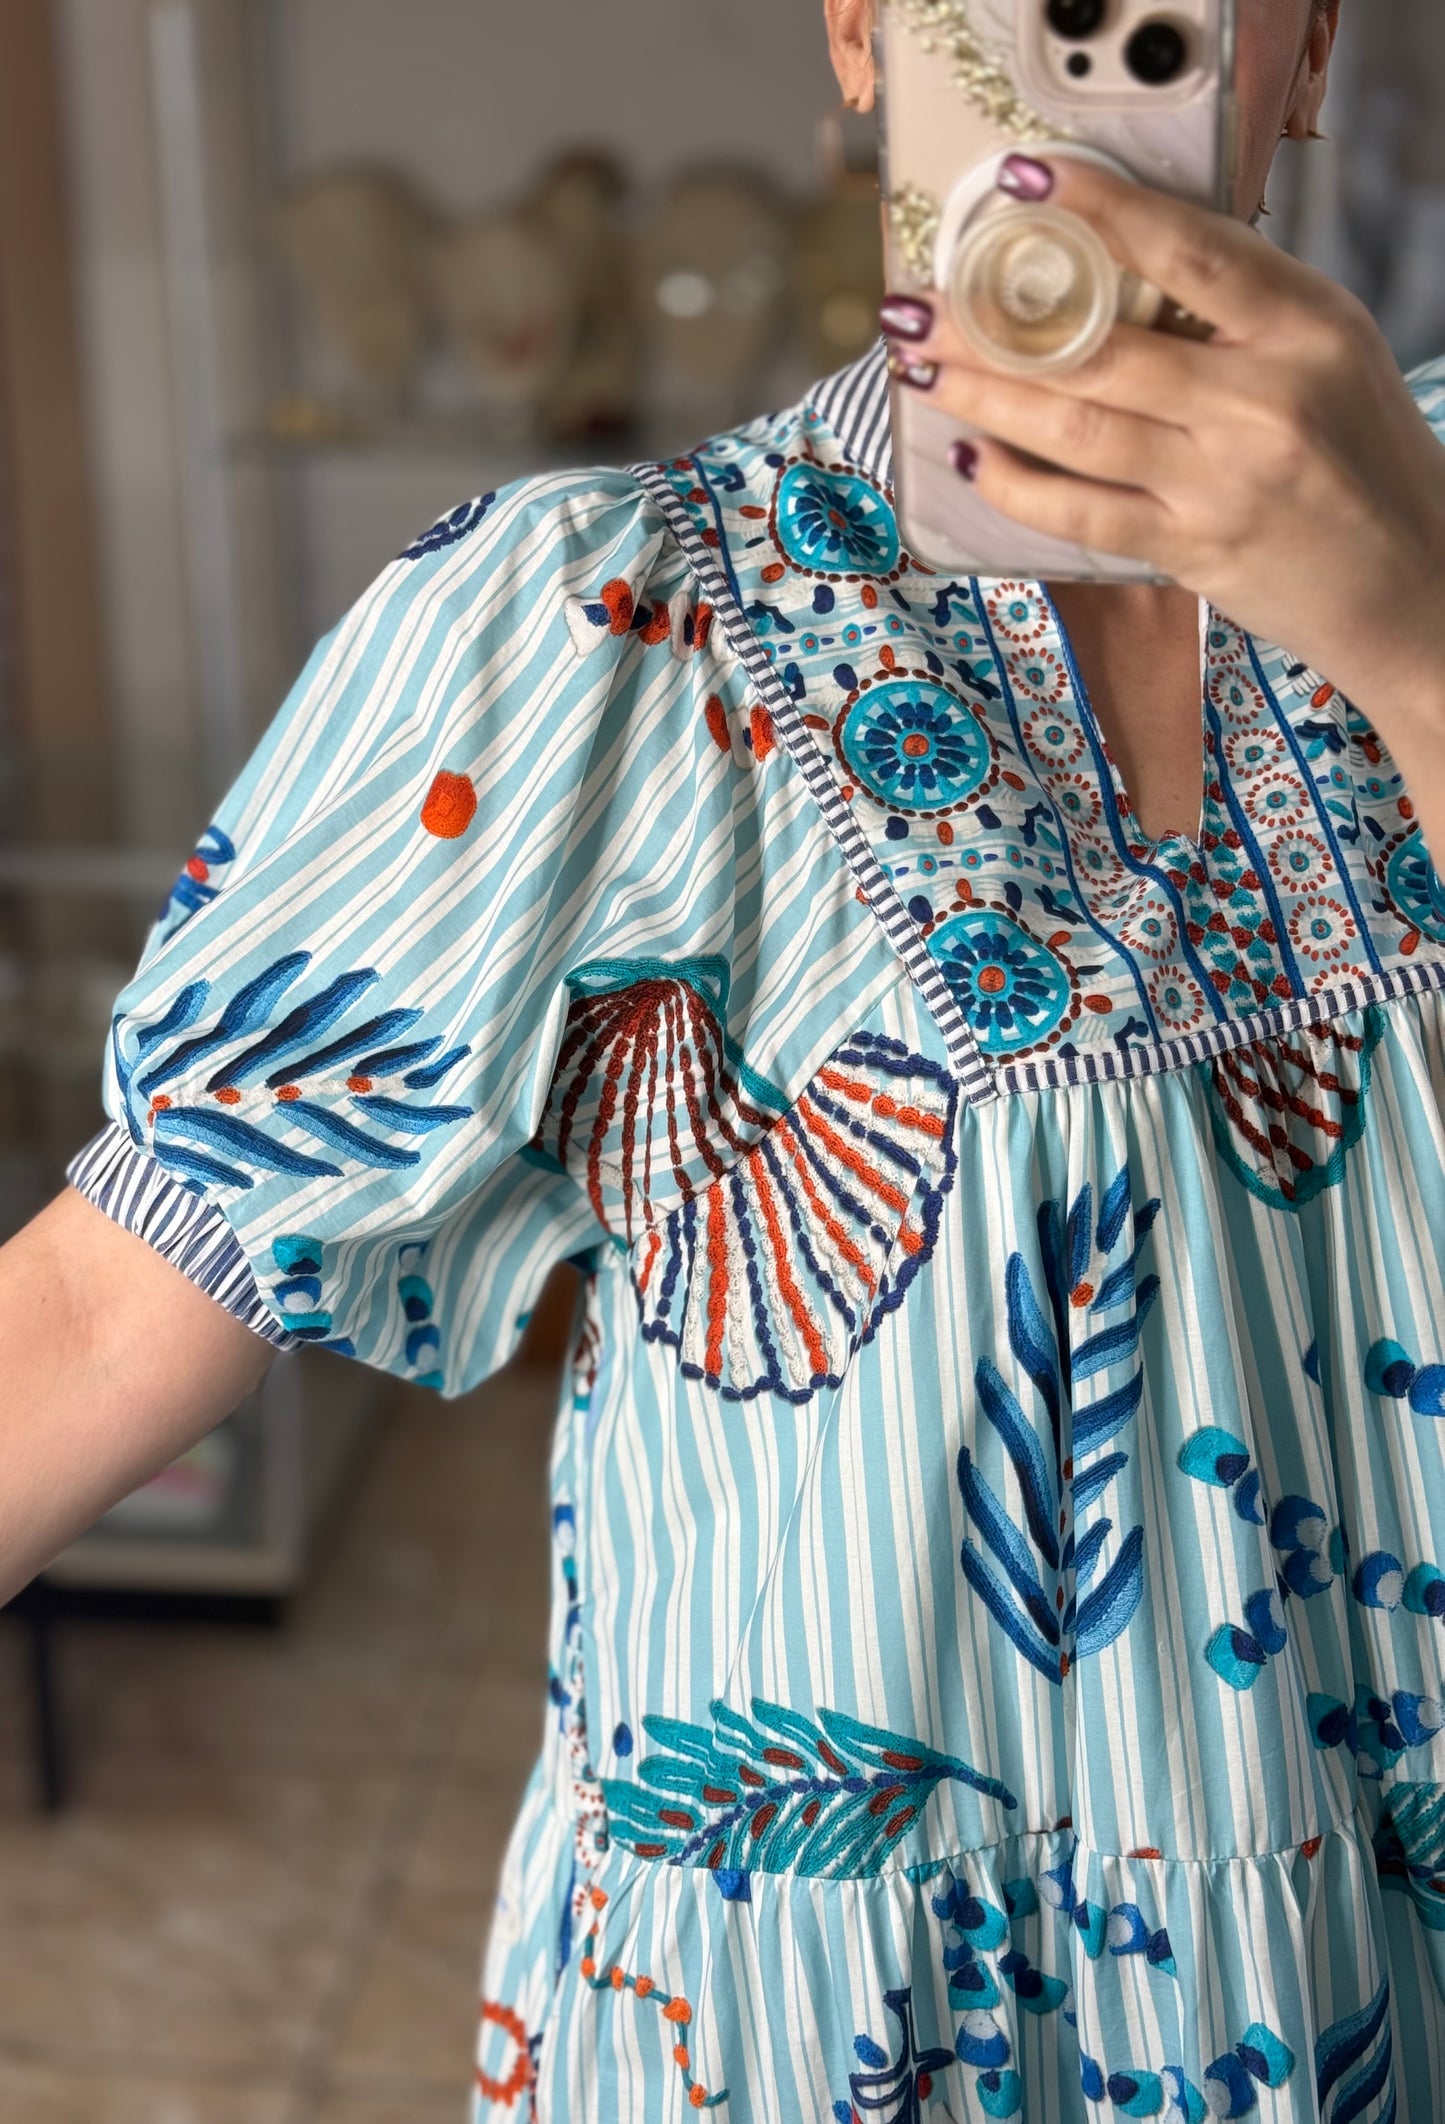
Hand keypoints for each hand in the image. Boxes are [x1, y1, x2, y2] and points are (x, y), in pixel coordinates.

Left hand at [882, 154, 1444, 854]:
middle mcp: (1261, 399)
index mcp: (1303, 327)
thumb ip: (1242, 312)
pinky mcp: (1194, 549)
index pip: (1187, 250)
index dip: (1098, 210)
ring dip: (984, 397)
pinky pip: (1082, 513)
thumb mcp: (1329, 353)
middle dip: (992, 326)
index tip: (1023, 184)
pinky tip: (971, 459)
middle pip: (1101, 348)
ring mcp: (1222, 480)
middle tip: (918, 307)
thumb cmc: (1363, 458)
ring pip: (1075, 428)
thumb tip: (1123, 269)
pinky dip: (1017, 487)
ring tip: (923, 370)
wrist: (1413, 584)